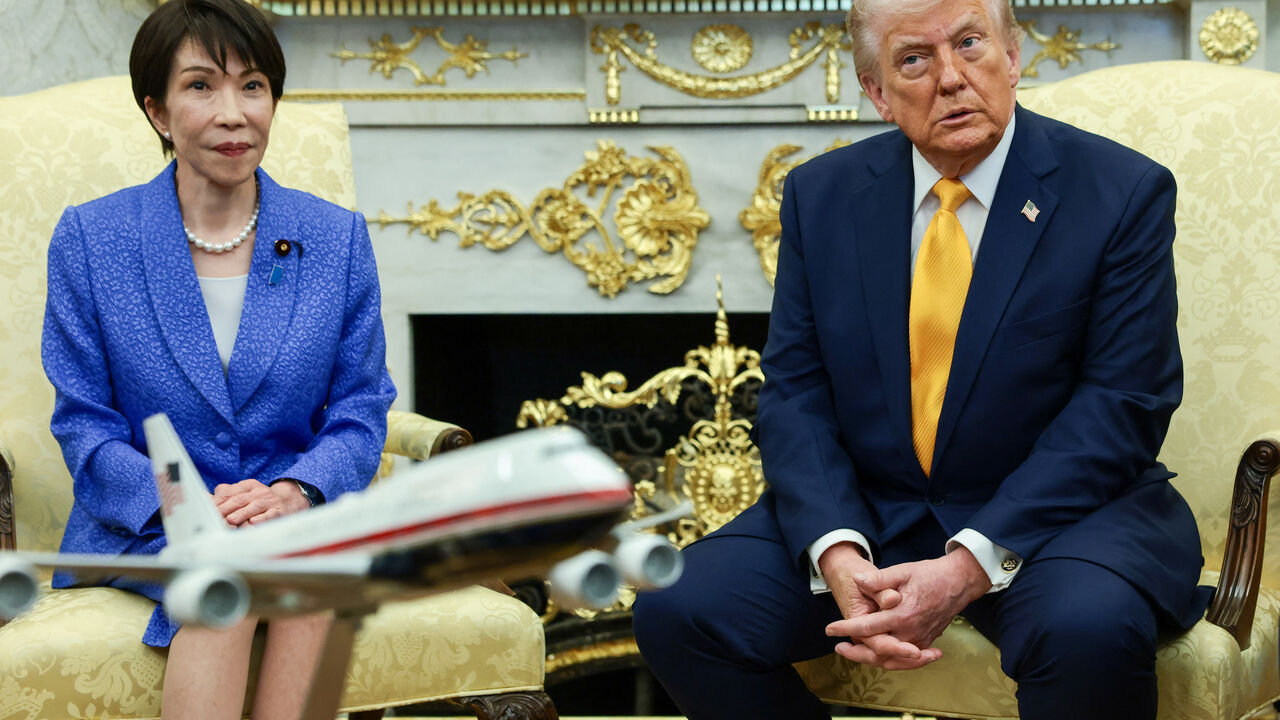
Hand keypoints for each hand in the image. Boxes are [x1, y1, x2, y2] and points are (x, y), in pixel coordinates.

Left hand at [213, 479, 309, 526]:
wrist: (288, 501)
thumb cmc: (260, 500)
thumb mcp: (245, 493)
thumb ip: (226, 495)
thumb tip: (205, 498)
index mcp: (249, 485)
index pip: (230, 492)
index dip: (218, 502)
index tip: (207, 510)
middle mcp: (259, 491)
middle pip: (239, 499)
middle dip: (226, 509)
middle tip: (215, 518)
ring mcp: (270, 501)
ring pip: (254, 506)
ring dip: (242, 513)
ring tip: (231, 520)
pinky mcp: (279, 511)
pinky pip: (270, 514)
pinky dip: (261, 519)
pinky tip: (253, 523)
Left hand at [818, 542, 935, 669]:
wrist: (959, 583)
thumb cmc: (930, 575)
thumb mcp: (902, 571)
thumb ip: (879, 578)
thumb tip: (857, 581)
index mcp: (902, 615)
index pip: (867, 627)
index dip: (845, 627)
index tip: (829, 628)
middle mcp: (911, 632)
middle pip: (878, 652)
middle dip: (856, 653)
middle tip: (838, 647)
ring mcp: (920, 640)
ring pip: (892, 660)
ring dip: (870, 659)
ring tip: (853, 652)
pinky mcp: (927, 642)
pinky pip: (906, 660)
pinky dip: (890, 661)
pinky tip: (877, 656)